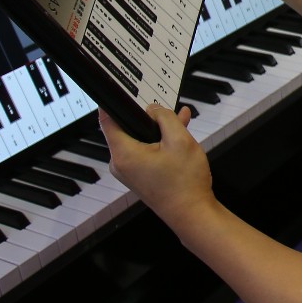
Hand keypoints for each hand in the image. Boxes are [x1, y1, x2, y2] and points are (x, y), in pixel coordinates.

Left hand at [99, 106, 212, 223]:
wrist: (193, 214)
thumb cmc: (186, 182)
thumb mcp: (179, 140)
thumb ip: (165, 118)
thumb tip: (153, 109)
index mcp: (123, 153)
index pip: (108, 119)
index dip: (114, 101)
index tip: (121, 88)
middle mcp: (121, 163)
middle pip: (126, 128)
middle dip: (146, 115)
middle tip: (161, 102)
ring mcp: (129, 171)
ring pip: (140, 139)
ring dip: (158, 128)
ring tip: (179, 116)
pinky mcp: (140, 176)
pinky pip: (146, 151)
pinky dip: (159, 141)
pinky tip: (179, 131)